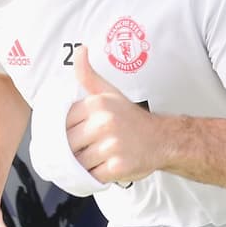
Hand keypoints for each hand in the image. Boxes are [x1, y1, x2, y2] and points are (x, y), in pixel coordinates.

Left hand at [66, 45, 159, 182]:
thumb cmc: (130, 118)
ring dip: (83, 165)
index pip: (63, 124)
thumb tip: (80, 50)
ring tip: (96, 159)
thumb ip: (89, 76)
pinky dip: (94, 176)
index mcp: (97, 104)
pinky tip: (104, 168)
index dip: (66, 132)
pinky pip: (92, 176)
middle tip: (86, 150)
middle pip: (68, 145)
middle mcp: (104, 123)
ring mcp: (111, 146)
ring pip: (79, 162)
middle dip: (73, 151)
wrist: (162, 139)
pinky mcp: (117, 166)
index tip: (76, 135)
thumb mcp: (109, 93)